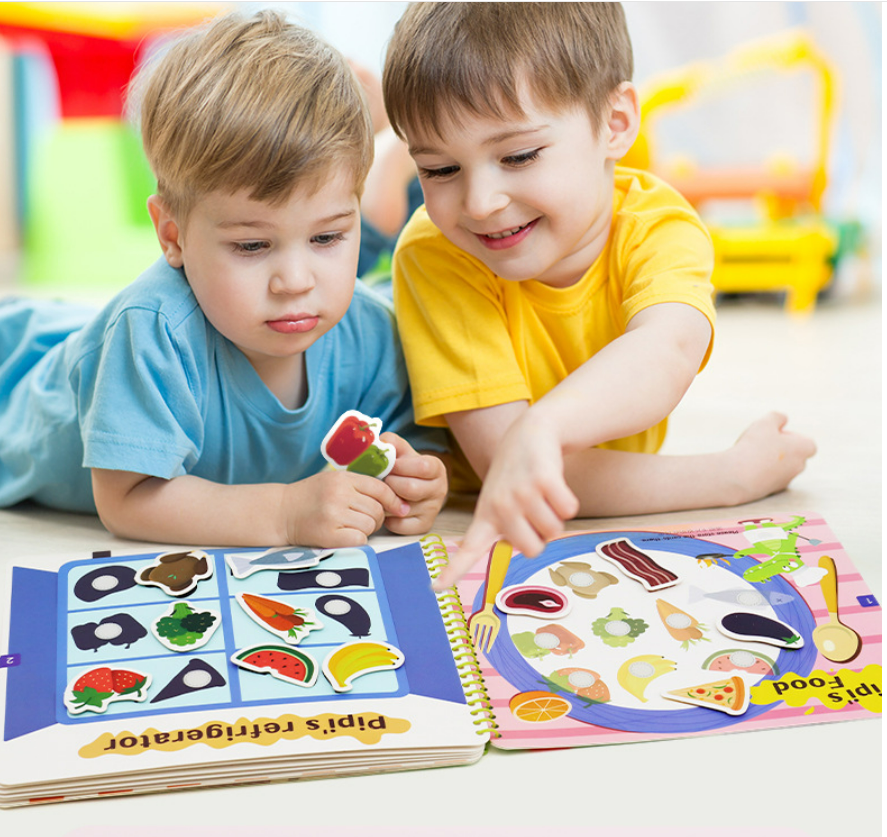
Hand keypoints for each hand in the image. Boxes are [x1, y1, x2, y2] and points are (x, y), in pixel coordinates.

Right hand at [282, 470, 408, 546]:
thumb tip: (397, 501)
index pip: (380, 488)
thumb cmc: (312, 497)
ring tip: (352, 527)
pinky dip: (358, 540)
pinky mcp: (327, 535)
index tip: (398, 508)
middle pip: (377, 509)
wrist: (280, 512)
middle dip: (377, 517)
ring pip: (370, 525)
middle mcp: (338, 494)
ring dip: (366, 529)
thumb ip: (361, 485)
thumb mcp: (334, 481)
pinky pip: (359, 540)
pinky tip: (346, 536)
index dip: (393, 500)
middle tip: (364, 519)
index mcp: (343, 479)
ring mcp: (332, 515)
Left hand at [381, 433, 447, 534]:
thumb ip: (391, 443)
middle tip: (383, 481)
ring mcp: (433, 509)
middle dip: (390, 484)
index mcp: (436, 468)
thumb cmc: (405, 468)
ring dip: (386, 501)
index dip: (400, 466)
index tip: (389, 466)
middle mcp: (440, 489)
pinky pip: (400, 525)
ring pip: (403, 508)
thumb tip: (381, 443)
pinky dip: (388, 519)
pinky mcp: (424, 525)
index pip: (422, 467)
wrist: (416, 487)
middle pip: (411, 489)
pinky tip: (388, 509)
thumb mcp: (402, 451)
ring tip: (383, 494)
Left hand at [433, 415, 577, 589]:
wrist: (530, 433)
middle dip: (541, 534)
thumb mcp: (499, 500)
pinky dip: (567, 500)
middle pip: (533, 549)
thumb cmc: (516, 476)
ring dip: (555, 515)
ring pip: (553, 530)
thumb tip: (525, 549)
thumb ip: (506, 528)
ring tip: (541, 493)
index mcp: (485, 516)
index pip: (468, 550)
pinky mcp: (543, 480)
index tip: (435, 587)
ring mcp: (521, 493)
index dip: (453, 571)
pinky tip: (553, 483)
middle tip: (534, 510)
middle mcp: (499, 507)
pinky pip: (568, 510)